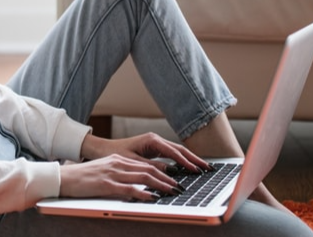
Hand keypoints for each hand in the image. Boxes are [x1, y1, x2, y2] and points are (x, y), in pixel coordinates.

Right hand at [58, 132, 211, 200]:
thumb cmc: (83, 178)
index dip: (164, 171)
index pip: (146, 164)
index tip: (177, 179)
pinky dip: (143, 193)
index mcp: (119, 160)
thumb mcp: (105, 172)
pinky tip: (152, 198)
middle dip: (168, 178)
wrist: (64, 178)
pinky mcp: (106, 184)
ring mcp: (112, 173)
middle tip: (181, 187)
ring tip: (174, 191)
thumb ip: (122, 175)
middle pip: (149, 169)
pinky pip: (129, 189)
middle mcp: (118, 164)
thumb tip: (140, 185)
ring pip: (143, 177)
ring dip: (161, 185)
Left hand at [81, 132, 211, 173]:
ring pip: (177, 151)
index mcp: (151, 140)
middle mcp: (156, 139)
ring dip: (190, 159)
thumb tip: (171, 172)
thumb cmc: (116, 154)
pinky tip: (190, 167)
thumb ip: (152, 167)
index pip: (174, 152)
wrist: (104, 149)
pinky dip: (182, 160)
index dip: (186, 162)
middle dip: (194, 159)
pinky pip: (172, 154)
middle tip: (208, 169)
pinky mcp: (154, 148)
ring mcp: (156, 143)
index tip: (197, 171)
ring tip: (204, 168)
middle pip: (180, 149)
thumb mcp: (134, 162)